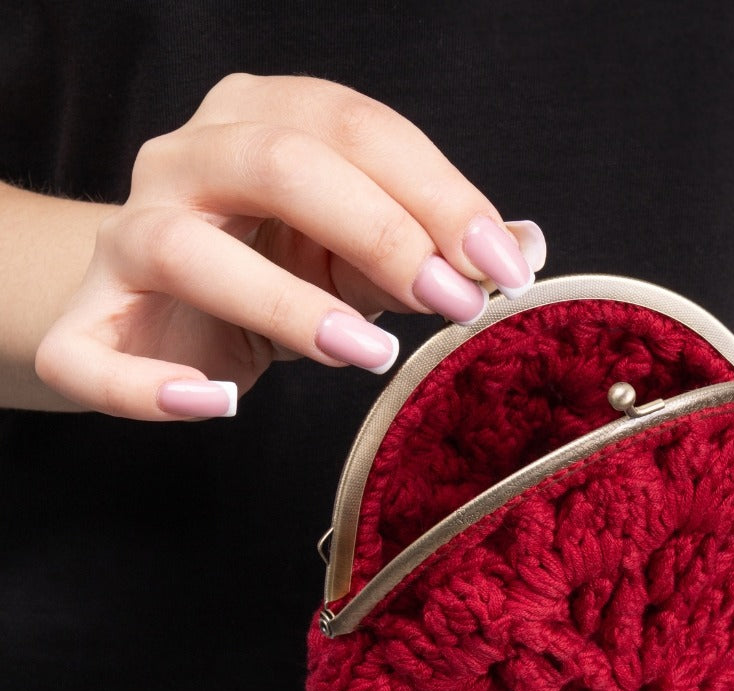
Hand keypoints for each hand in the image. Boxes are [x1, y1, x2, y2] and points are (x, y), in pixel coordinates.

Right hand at [35, 73, 543, 419]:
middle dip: (382, 233)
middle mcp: (184, 162)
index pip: (354, 128)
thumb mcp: (359, 253)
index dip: (438, 194)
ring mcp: (125, 239)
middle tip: (452, 304)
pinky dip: (151, 387)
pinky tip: (218, 405)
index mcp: (258, 120)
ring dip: (286, 304)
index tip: (503, 266)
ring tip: (370, 353)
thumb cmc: (271, 269)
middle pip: (277, 164)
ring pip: (186, 248)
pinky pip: (92, 355)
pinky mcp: (86, 325)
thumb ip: (433, 246)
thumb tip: (525, 250)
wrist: (154, 308)